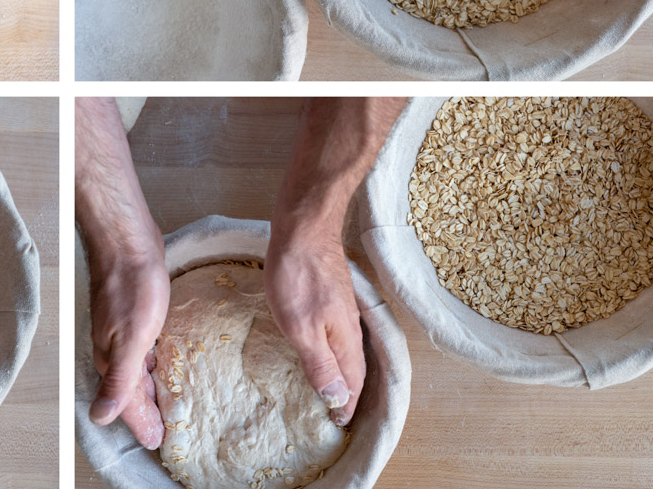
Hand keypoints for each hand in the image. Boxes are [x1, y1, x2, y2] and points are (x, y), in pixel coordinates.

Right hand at [88, 254, 169, 448]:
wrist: (127, 239)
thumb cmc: (130, 281)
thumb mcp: (132, 337)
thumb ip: (119, 381)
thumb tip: (100, 417)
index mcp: (111, 358)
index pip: (125, 403)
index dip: (142, 424)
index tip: (158, 441)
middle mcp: (114, 347)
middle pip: (131, 390)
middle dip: (146, 412)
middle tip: (165, 429)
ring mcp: (123, 330)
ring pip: (138, 370)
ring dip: (150, 389)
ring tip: (168, 403)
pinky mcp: (135, 314)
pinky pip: (144, 349)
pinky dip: (155, 363)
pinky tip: (166, 361)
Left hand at [263, 225, 364, 426]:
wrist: (303, 228)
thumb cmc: (297, 276)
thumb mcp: (301, 328)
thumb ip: (321, 364)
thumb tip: (338, 400)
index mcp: (345, 340)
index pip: (352, 383)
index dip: (346, 406)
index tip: (338, 424)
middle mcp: (350, 327)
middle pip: (355, 368)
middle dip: (348, 393)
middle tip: (336, 412)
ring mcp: (343, 308)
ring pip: (348, 349)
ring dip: (342, 371)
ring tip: (331, 387)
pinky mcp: (332, 294)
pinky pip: (338, 331)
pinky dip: (333, 348)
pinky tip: (321, 346)